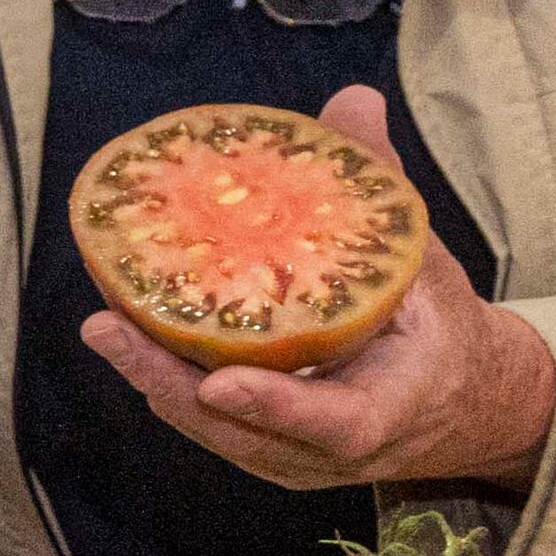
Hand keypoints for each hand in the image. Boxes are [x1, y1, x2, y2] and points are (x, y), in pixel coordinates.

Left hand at [83, 84, 555, 489]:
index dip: (278, 405)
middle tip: (106, 326)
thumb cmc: (437, 326)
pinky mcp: (255, 444)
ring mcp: (288, 456)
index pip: (337, 422)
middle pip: (241, 431)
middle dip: (168, 380)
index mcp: (393, 407)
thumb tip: (352, 99)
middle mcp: (330, 448)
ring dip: (147, 371)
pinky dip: (159, 370)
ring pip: (207, 425)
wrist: (455, 401)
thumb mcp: (425, 260)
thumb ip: (380, 189)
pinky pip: (199, 414)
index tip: (222, 382)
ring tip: (99, 316)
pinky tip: (118, 318)